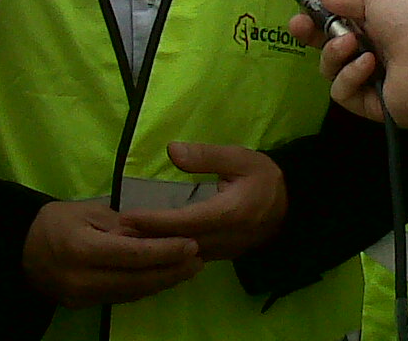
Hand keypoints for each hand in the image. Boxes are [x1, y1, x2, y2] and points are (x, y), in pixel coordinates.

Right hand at [22, 201, 202, 307]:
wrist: (20, 250)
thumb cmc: (54, 221)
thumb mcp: (86, 212)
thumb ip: (120, 225)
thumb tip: (154, 232)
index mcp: (83, 249)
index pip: (134, 255)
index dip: (166, 251)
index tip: (192, 244)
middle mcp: (84, 279)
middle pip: (138, 280)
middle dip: (172, 271)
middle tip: (200, 260)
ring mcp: (84, 296)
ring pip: (132, 293)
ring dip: (163, 282)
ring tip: (189, 269)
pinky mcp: (85, 305)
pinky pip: (122, 297)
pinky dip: (145, 287)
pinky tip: (163, 277)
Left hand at [122, 144, 287, 259]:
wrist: (293, 206)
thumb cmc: (264, 177)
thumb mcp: (240, 157)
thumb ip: (207, 155)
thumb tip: (172, 150)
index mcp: (228, 214)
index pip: (183, 222)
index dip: (155, 221)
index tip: (128, 217)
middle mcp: (223, 239)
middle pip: (178, 243)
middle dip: (146, 238)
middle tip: (114, 230)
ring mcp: (222, 252)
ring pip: (182, 255)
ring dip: (154, 247)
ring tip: (124, 238)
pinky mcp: (220, 256)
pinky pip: (189, 257)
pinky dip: (167, 251)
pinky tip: (149, 245)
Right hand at [287, 0, 407, 127]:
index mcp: (375, 26)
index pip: (335, 26)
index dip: (314, 22)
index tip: (300, 16)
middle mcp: (371, 53)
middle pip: (327, 50)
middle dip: (311, 38)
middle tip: (301, 27)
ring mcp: (371, 82)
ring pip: (330, 71)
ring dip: (335, 54)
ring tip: (354, 44)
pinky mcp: (372, 106)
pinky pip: (343, 93)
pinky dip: (350, 77)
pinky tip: (368, 67)